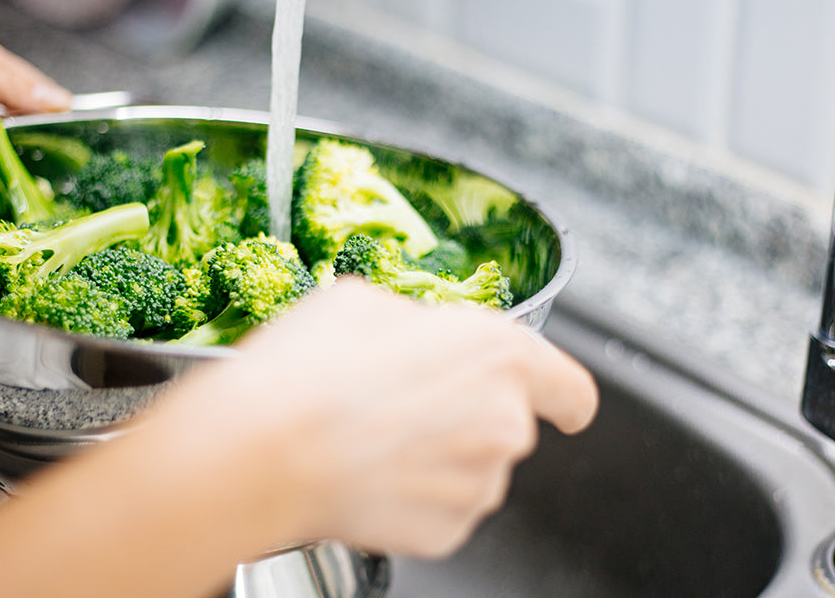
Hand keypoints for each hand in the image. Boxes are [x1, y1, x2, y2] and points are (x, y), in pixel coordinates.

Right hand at [160, 279, 598, 557]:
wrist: (265, 449)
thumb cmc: (309, 369)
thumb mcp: (362, 302)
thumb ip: (415, 321)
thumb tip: (413, 335)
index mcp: (498, 353)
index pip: (569, 386)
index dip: (565, 397)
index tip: (566, 407)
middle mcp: (504, 422)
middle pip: (505, 426)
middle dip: (463, 417)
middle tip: (399, 404)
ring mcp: (478, 485)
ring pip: (471, 470)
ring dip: (436, 457)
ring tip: (371, 439)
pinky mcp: (446, 532)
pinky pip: (440, 510)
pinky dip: (412, 497)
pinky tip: (368, 474)